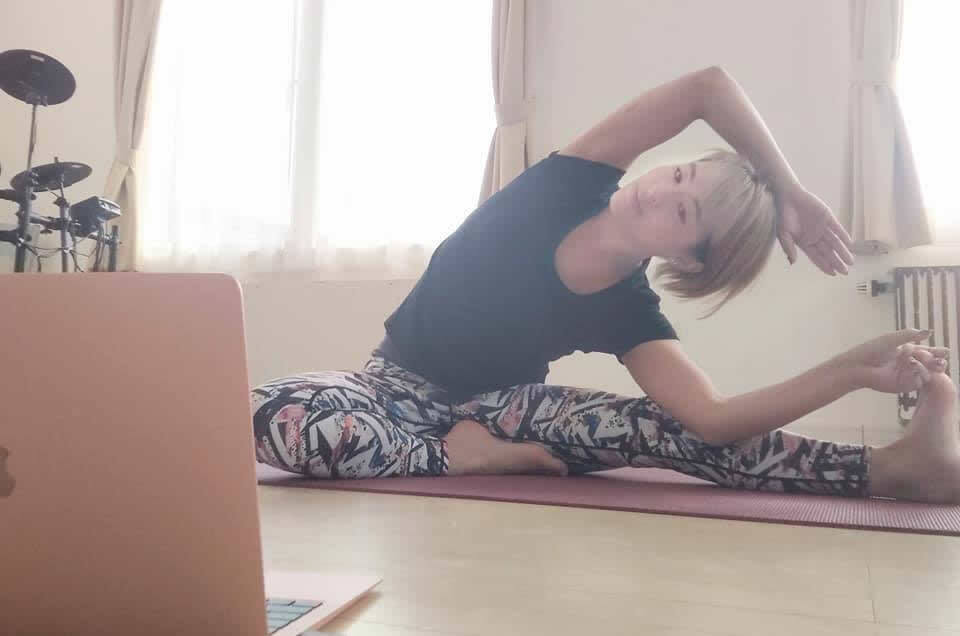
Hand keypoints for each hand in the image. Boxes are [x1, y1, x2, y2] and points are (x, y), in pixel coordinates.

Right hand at [777, 184, 854, 275]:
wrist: (788, 196)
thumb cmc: (783, 215)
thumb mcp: (782, 234)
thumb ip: (789, 247)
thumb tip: (793, 262)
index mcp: (805, 242)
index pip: (817, 257)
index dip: (825, 266)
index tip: (834, 274)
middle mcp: (815, 237)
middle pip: (828, 252)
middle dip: (837, 262)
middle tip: (846, 271)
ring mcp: (822, 227)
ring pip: (835, 242)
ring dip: (842, 251)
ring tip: (850, 261)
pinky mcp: (827, 217)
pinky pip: (837, 228)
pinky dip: (843, 235)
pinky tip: (849, 244)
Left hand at [832, 329, 950, 393]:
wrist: (858, 366)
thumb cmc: (871, 350)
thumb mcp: (891, 339)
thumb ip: (909, 335)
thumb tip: (929, 331)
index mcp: (908, 352)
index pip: (927, 352)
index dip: (937, 351)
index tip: (945, 350)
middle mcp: (909, 365)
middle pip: (930, 364)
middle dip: (937, 360)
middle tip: (942, 357)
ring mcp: (907, 376)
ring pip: (926, 373)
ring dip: (926, 364)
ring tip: (920, 358)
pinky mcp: (903, 386)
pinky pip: (917, 381)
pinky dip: (917, 373)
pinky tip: (913, 365)